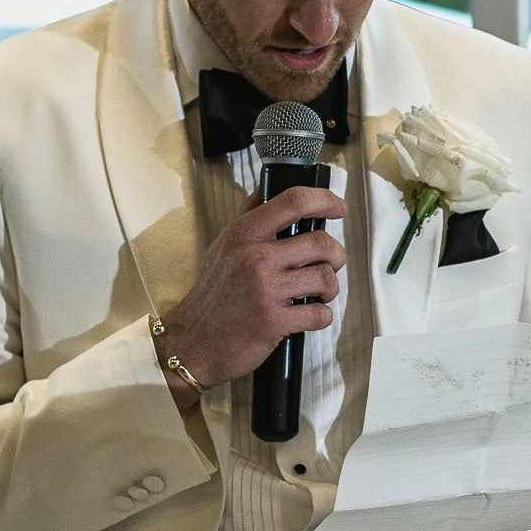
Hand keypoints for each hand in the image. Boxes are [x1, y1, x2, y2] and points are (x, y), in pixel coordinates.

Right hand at [156, 186, 344, 398]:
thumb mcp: (223, 246)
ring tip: (317, 294)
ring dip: (330, 289)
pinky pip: (320, 314)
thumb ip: (248, 217)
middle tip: (332, 264)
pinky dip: (321, 316)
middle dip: (337, 255)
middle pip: (321, 243)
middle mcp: (256, 257)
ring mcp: (266, 290)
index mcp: (245, 233)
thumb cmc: (213, 294)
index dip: (324, 200)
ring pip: (326, 278)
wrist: (193, 342)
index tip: (338, 208)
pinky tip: (308, 316)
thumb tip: (268, 188)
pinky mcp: (274, 321)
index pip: (294, 201)